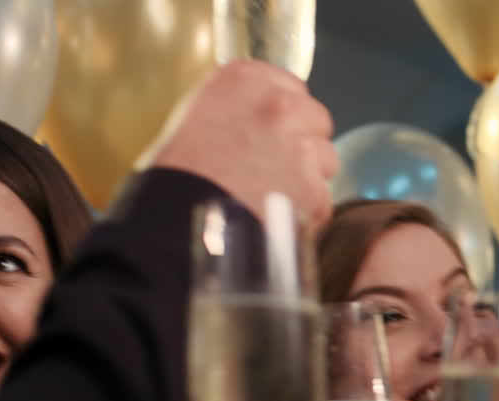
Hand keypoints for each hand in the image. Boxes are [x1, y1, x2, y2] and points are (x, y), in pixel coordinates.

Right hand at [139, 59, 337, 232]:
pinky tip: (274, 218)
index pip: (291, 86)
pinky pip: (322, 200)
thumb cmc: (176, 174)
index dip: (285, 114)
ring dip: (307, 177)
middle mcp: (278, 106)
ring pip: (325, 159)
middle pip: (316, 120)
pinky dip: (304, 213)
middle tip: (271, 167)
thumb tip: (261, 120)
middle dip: (301, 142)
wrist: (173, 221)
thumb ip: (237, 108)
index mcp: (244, 80)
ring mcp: (301, 148)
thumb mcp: (197, 116)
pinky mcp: (313, 190)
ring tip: (270, 196)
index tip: (273, 131)